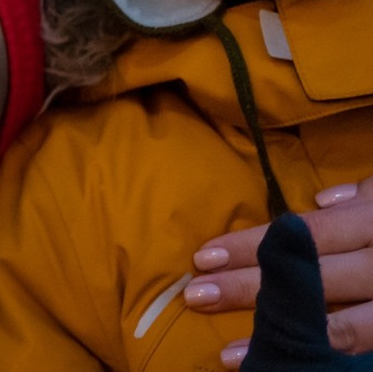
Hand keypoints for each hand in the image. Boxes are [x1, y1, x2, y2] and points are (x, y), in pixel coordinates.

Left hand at [215, 213, 372, 368]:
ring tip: (229, 352)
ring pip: (336, 325)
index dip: (252, 245)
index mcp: (371, 222)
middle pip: (307, 277)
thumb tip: (320, 200)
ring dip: (280, 333)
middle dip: (248, 286)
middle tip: (197, 295)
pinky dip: (318, 359)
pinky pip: (361, 352)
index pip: (301, 234)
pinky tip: (280, 368)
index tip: (204, 257)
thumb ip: (359, 198)